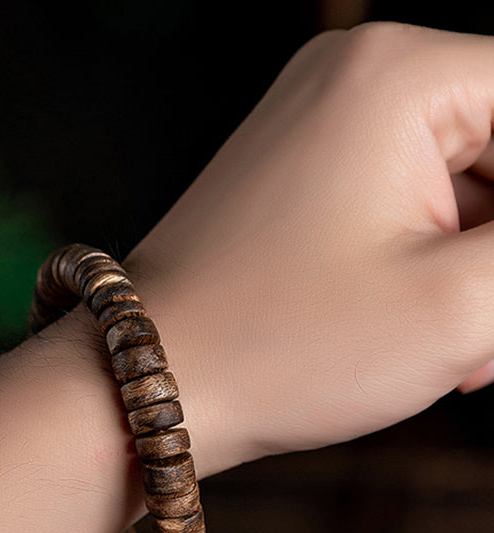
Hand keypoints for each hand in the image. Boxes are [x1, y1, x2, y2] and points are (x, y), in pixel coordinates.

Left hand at [124, 22, 493, 472]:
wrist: (149, 384)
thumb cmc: (284, 346)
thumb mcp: (461, 304)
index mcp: (398, 73)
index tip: (492, 294)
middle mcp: (350, 77)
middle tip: (484, 339)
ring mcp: (315, 127)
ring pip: (452, 189)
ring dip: (471, 273)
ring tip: (453, 355)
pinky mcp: (296, 178)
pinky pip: (396, 208)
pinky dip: (422, 269)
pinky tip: (413, 336)